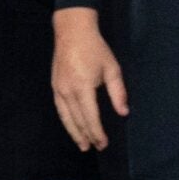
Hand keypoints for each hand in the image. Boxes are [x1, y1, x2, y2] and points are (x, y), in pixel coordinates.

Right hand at [50, 7, 126, 150]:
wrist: (72, 31)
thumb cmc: (95, 48)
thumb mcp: (112, 68)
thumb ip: (118, 92)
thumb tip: (123, 112)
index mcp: (83, 86)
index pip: (90, 116)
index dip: (97, 132)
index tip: (104, 143)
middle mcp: (68, 90)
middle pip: (77, 120)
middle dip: (87, 135)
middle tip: (95, 148)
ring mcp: (59, 89)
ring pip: (66, 117)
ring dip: (74, 132)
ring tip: (82, 145)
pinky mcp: (55, 86)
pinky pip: (60, 109)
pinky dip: (66, 121)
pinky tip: (72, 127)